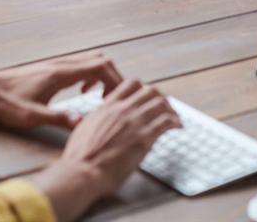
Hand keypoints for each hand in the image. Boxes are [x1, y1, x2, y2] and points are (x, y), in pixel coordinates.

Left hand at [0, 53, 122, 129]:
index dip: (114, 80)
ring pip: (92, 59)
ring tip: (100, 95)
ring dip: (103, 75)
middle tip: (112, 98)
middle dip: (113, 77)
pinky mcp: (55, 66)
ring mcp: (60, 62)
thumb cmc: (8, 103)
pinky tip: (82, 90)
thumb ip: (58, 118)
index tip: (114, 99)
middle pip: (101, 60)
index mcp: (62, 73)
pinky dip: (92, 74)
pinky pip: (83, 63)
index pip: (100, 67)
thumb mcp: (31, 117)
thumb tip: (81, 123)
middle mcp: (64, 63)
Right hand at [59, 78, 180, 196]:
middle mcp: (123, 109)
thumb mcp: (85, 128)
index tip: (148, 96)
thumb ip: (100, 119)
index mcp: (108, 106)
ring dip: (171, 109)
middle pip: (150, 91)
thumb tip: (105, 120)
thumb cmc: (78, 157)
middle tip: (164, 107)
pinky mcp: (144, 137)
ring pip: (161, 103)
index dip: (143, 88)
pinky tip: (178, 126)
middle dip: (160, 97)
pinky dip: (175, 121)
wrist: (81, 172)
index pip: (131, 84)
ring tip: (174, 117)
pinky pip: (166, 121)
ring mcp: (134, 122)